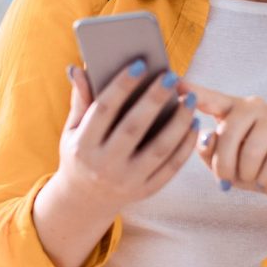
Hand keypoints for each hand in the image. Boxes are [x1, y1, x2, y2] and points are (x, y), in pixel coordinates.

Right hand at [54, 61, 198, 215]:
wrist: (85, 202)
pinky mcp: (146, 191)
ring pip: (159, 149)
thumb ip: (80, 99)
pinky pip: (171, 167)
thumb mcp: (72, 130)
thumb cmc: (80, 153)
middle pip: (134, 128)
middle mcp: (104, 166)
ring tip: (190, 97)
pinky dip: (185, 145)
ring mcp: (127, 181)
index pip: (103, 110)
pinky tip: (194, 123)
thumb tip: (78, 67)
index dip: (121, 86)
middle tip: (171, 76)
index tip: (140, 64)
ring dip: (178, 122)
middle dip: (154, 99)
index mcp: (83, 146)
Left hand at [183, 82, 266, 206]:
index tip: (175, 82)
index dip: (195, 91)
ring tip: (249, 178)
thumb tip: (206, 136)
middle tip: (224, 180)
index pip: (212, 98)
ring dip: (246, 174)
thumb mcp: (221, 162)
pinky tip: (266, 179)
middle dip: (224, 163)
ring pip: (252, 150)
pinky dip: (265, 179)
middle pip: (230, 131)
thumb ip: (208, 150)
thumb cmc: (246, 168)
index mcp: (231, 109)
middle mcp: (254, 107)